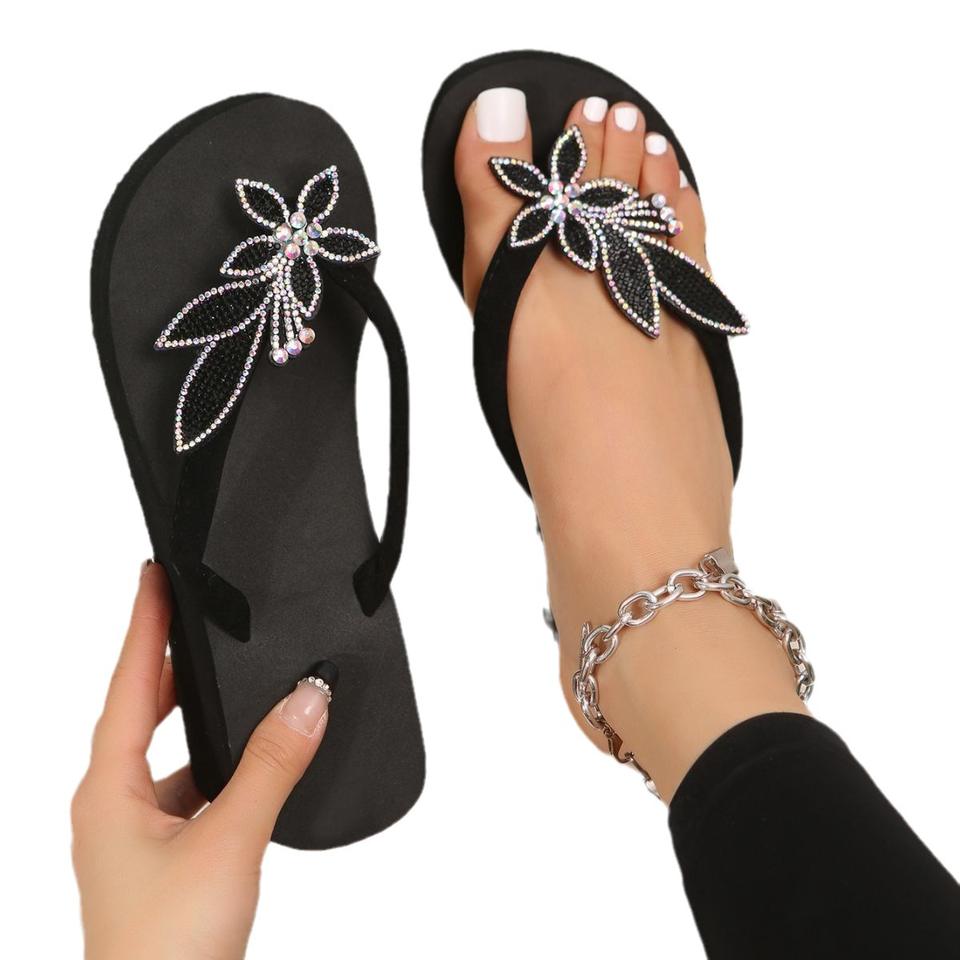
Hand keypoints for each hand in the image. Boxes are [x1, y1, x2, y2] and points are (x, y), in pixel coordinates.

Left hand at [72, 561, 330, 959]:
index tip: (153, 574)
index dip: (143, 625)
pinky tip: (246, 761)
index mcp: (107, 791)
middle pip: (140, 711)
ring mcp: (133, 836)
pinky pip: (187, 788)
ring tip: (224, 674)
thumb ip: (273, 763)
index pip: (127, 684)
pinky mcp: (161, 860)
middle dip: (168, 659)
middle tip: (195, 610)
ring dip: (193, 713)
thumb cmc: (166, 951)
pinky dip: (215, 763)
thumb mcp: (229, 840)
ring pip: (166, 752)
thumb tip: (309, 696)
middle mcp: (111, 806)